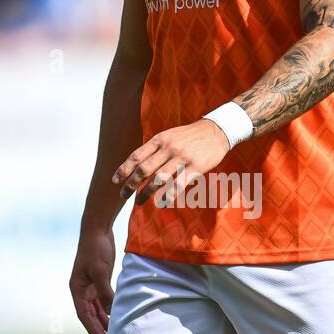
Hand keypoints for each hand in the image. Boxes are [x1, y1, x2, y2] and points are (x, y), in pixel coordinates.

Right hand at [70, 226, 114, 333]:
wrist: (98, 230)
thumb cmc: (95, 249)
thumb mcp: (100, 271)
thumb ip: (104, 291)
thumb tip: (110, 310)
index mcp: (76, 289)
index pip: (83, 314)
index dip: (92, 328)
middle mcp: (82, 290)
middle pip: (90, 315)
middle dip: (98, 328)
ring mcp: (90, 286)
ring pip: (97, 309)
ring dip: (104, 321)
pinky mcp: (100, 281)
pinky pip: (104, 300)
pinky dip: (109, 309)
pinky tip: (117, 317)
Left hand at [112, 119, 230, 206]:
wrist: (217, 130)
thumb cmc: (190, 136)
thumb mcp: (169, 136)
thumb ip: (154, 148)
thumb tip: (137, 165)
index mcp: (160, 139)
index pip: (136, 156)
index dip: (124, 169)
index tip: (115, 181)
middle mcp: (168, 148)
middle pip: (144, 169)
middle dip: (130, 184)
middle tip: (123, 195)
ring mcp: (182, 158)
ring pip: (158, 178)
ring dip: (145, 192)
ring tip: (138, 202)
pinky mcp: (196, 167)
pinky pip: (179, 184)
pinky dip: (168, 195)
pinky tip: (161, 203)